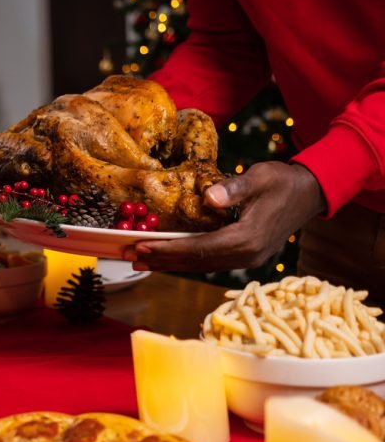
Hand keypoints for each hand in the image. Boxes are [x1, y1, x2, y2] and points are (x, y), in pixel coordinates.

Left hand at [123, 161, 325, 271]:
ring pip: (201, 265)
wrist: (310, 194)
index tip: (142, 246)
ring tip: (140, 261)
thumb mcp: (260, 177)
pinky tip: (168, 257)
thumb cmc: (283, 182)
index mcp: (248, 238)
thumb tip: (210, 198)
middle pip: (197, 261)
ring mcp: (246, 258)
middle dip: (162, 259)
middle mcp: (246, 255)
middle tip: (130, 256)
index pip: (201, 247)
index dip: (169, 249)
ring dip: (170, 263)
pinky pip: (210, 261)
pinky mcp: (245, 255)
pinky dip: (186, 259)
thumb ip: (235, 188)